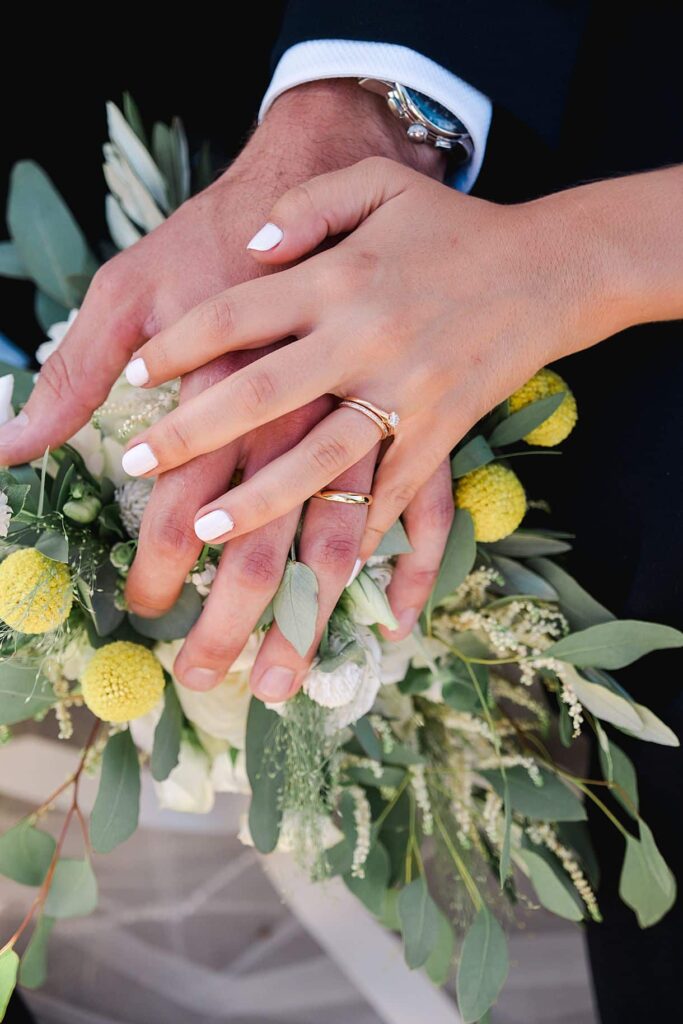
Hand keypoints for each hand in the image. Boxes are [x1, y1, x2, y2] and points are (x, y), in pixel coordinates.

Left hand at [118, 156, 624, 569]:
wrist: (549, 267)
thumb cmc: (452, 226)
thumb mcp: (378, 184)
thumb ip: (307, 205)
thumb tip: (250, 246)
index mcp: (338, 277)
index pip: (235, 314)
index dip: (176, 346)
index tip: (133, 377)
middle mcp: (364, 338)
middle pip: (260, 392)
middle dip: (190, 432)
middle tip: (135, 462)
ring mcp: (405, 391)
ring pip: (320, 459)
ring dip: (259, 498)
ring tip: (204, 531)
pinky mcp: (441, 432)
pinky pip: (393, 493)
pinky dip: (357, 530)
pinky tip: (319, 566)